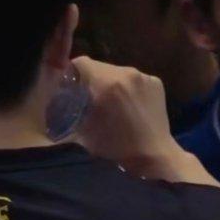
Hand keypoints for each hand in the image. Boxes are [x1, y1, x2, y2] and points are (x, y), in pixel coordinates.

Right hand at [72, 56, 190, 177]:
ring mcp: (144, 76)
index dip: (72, 73)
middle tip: (90, 98)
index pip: (81, 63)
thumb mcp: (84, 129)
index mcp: (107, 83)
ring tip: (112, 104)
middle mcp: (126, 73)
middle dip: (92, 80)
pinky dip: (128, 88)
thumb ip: (73, 108)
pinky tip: (129, 106)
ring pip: (117, 72)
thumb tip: (63, 97)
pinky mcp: (156, 82)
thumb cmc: (115, 147)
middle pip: (99, 67)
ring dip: (110, 83)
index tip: (70, 86)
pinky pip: (134, 79)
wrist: (153, 156)